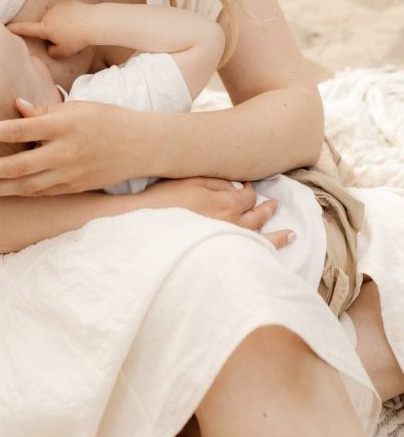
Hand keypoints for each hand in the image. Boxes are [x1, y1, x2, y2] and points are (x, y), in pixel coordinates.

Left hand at [0, 98, 145, 195]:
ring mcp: (70, 174)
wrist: (142, 145)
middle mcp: (64, 151)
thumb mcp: (77, 107)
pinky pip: (40, 193)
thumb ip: (44, 110)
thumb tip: (14, 107)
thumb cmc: (107, 118)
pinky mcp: (74, 189)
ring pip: (25, 186)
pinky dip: (17, 193)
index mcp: (63, 124)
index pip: (17, 128)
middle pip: (16, 164)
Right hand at [8, 0, 90, 58]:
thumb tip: (50, 46)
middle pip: (46, 27)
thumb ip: (52, 51)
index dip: (15, 29)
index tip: (5, 26)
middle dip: (53, 33)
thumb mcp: (63, 52)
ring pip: (55, 20)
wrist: (93, 22)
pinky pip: (64, 13)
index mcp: (45, 28)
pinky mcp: (66, 3)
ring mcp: (57, 7)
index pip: (27, 29)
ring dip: (61, 25)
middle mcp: (48, 15)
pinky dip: (69, 19)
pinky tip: (78, 22)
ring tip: (75, 30)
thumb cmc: (77, 39)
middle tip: (68, 39)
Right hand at [139, 178, 294, 249]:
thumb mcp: (191, 179)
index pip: (248, 196)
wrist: (145, 227)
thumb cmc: (164, 201)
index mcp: (226, 203)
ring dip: (277, 235)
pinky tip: (270, 257)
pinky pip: (249, 256)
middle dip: (267, 209)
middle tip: (276, 204)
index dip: (249, 190)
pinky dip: (264, 255)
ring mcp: (227, 243)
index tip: (247, 187)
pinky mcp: (220, 257)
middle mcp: (232, 224)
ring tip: (291, 234)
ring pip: (259, 239)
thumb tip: (238, 186)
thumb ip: (217, 181)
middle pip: (257, 216)